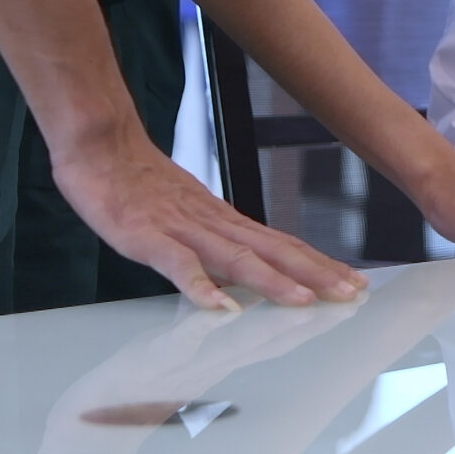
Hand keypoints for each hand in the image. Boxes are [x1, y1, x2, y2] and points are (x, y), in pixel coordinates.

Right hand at [53, 129, 364, 312]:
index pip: (281, 244)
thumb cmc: (141, 183)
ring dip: (273, 281)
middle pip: (273, 251)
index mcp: (225, 220)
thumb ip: (216, 241)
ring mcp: (182, 229)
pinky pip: (177, 264)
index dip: (319, 263)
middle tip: (352, 292)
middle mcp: (214, 223)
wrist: (102, 146)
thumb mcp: (188, 215)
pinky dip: (201, 286)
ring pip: (236, 258)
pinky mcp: (148, 237)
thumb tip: (242, 272)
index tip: (352, 280)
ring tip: (305, 300)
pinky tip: (222, 306)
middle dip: (315, 273)